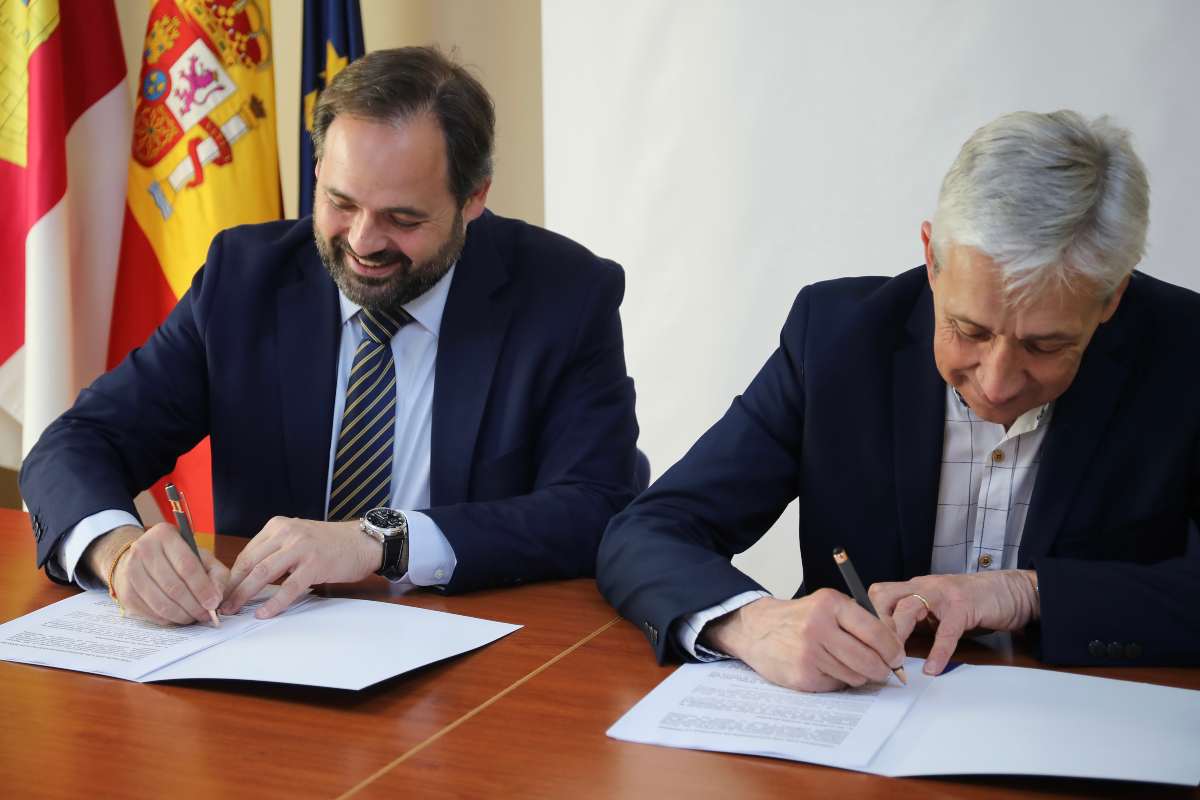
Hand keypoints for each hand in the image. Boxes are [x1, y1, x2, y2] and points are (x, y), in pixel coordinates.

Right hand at [89, 524, 228, 625]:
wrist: (142, 558)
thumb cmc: (179, 558)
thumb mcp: (202, 558)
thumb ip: (216, 575)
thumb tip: (216, 599)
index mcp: (165, 535)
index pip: (186, 566)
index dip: (202, 588)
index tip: (213, 604)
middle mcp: (143, 549)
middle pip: (173, 587)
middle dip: (193, 606)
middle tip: (205, 615)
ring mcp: (130, 570)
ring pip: (160, 603)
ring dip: (181, 615)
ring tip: (193, 617)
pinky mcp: (125, 591)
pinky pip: (150, 612)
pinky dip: (167, 619)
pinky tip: (177, 617)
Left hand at [221, 517, 379, 618]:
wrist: (362, 542)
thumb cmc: (329, 544)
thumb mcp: (297, 537)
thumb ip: (274, 551)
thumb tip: (247, 578)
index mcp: (278, 525)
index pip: (246, 553)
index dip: (231, 576)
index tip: (223, 593)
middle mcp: (287, 532)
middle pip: (250, 562)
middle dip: (232, 587)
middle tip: (222, 605)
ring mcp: (301, 547)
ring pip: (263, 573)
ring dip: (245, 594)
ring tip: (234, 610)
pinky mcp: (315, 564)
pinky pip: (289, 587)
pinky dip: (274, 602)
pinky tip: (264, 613)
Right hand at [703, 591, 906, 691]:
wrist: (756, 628)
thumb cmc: (798, 618)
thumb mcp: (826, 605)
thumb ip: (858, 620)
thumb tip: (894, 648)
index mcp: (829, 604)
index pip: (876, 631)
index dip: (893, 649)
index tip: (897, 656)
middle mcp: (818, 626)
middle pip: (870, 659)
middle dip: (882, 668)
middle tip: (884, 669)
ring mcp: (809, 653)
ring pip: (856, 675)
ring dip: (858, 674)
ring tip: (844, 663)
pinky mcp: (802, 675)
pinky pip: (836, 684)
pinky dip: (837, 680)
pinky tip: (824, 667)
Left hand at [868, 570, 1038, 675]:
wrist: (1010, 591)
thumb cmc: (970, 602)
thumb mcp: (934, 610)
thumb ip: (914, 622)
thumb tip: (887, 647)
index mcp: (912, 587)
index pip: (877, 596)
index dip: (864, 617)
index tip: (856, 642)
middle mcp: (922, 586)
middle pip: (884, 597)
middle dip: (873, 624)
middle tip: (871, 651)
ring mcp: (943, 594)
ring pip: (908, 608)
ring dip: (896, 634)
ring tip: (893, 660)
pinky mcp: (964, 607)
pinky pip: (947, 630)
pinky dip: (938, 651)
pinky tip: (932, 668)